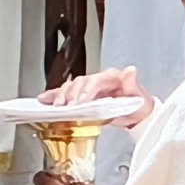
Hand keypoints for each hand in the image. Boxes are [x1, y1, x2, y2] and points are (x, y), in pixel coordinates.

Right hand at [40, 65, 154, 126]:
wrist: (138, 113)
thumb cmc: (139, 104)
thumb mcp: (139, 96)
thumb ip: (133, 84)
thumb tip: (131, 71)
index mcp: (111, 77)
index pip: (96, 80)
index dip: (87, 90)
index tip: (81, 102)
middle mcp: (98, 79)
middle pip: (80, 83)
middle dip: (72, 95)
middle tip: (68, 107)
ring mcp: (89, 87)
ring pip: (71, 87)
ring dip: (62, 95)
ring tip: (57, 106)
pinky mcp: (82, 95)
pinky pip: (66, 93)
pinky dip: (54, 95)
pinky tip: (44, 99)